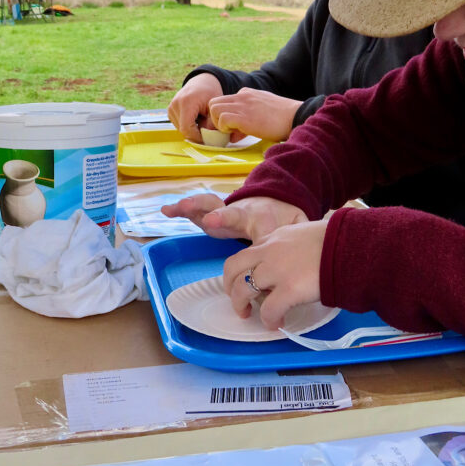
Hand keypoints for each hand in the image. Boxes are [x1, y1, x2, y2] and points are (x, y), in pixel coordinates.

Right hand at [162, 194, 306, 241]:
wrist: (276, 196)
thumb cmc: (284, 218)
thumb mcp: (297, 227)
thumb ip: (295, 243)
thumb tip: (296, 268)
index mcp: (266, 221)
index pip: (262, 233)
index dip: (259, 241)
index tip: (256, 246)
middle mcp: (244, 214)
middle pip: (233, 214)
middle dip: (222, 217)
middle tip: (210, 221)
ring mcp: (227, 212)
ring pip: (211, 206)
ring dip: (196, 207)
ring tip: (180, 207)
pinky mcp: (215, 213)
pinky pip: (198, 210)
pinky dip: (183, 209)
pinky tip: (167, 209)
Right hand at [167, 73, 223, 141]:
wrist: (201, 83)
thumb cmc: (209, 94)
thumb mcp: (213, 108)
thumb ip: (211, 124)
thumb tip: (208, 139)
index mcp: (186, 103)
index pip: (186, 128)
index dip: (197, 137)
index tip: (207, 139)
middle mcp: (175, 105)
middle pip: (183, 130)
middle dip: (195, 134)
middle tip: (207, 133)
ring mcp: (171, 107)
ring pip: (180, 129)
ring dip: (191, 130)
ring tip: (202, 122)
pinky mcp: (169, 111)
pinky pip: (178, 125)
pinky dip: (187, 125)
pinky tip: (195, 119)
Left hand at [208, 88, 301, 141]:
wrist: (296, 116)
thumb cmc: (284, 118)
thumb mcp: (263, 110)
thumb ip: (248, 116)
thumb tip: (235, 132)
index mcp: (246, 93)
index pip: (224, 101)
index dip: (225, 115)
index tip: (235, 127)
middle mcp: (242, 96)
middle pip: (213, 102)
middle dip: (216, 118)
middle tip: (228, 130)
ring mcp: (242, 105)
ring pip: (213, 109)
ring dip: (219, 123)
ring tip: (233, 131)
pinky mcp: (244, 117)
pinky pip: (222, 119)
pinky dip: (225, 128)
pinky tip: (237, 134)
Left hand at [223, 219, 328, 328]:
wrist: (351, 246)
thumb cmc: (336, 241)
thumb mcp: (306, 234)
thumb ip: (293, 245)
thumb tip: (295, 262)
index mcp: (275, 237)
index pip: (249, 252)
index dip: (245, 268)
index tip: (251, 280)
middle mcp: (269, 251)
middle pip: (233, 267)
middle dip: (230, 285)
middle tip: (239, 300)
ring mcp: (276, 270)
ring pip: (243, 288)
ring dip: (241, 305)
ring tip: (249, 315)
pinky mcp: (289, 289)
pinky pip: (269, 310)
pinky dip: (268, 320)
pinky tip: (276, 323)